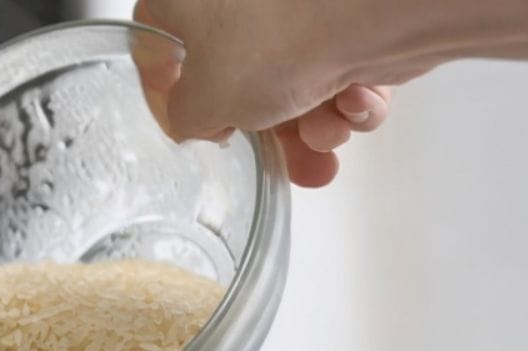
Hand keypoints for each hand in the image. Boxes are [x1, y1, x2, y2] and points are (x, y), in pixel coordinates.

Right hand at [133, 0, 399, 186]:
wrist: (371, 13)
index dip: (166, 91)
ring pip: (297, 79)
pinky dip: (353, 97)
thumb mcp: (202, 102)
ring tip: (327, 133)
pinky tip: (357, 100)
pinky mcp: (349, 17)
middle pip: (241, 75)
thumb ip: (185, 117)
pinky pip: (343, 67)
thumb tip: (196, 119)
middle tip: (282, 159)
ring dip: (315, 124)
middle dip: (270, 131)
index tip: (189, 126)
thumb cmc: (274, 40)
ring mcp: (297, 7)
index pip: (157, 41)